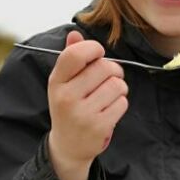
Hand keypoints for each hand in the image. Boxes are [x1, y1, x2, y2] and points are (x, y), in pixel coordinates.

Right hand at [47, 30, 128, 179]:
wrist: (68, 146)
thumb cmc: (68, 107)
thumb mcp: (63, 83)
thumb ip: (70, 58)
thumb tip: (75, 33)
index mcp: (56, 82)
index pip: (75, 54)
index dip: (93, 48)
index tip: (98, 54)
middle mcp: (67, 97)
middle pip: (104, 68)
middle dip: (113, 70)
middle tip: (109, 78)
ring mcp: (82, 114)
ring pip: (117, 85)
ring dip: (119, 88)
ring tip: (109, 95)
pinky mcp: (99, 127)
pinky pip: (122, 103)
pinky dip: (121, 103)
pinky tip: (110, 109)